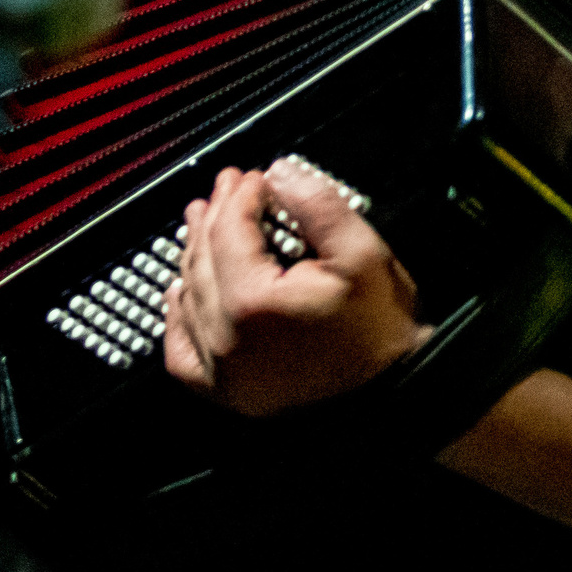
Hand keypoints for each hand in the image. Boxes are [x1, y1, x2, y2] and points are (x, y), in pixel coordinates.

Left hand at [163, 158, 432, 415]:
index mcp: (253, 303)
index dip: (240, 196)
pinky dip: (178, 317)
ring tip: (204, 225)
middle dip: (214, 216)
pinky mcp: (226, 392)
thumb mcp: (365, 256)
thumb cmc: (381, 334)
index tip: (256, 177)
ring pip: (189, 297)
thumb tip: (281, 173)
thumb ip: (319, 208)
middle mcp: (225, 339)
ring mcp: (221, 371)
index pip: (230, 231)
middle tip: (227, 187)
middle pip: (203, 260)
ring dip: (195, 254)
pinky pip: (182, 351)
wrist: (393, 398)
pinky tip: (180, 293)